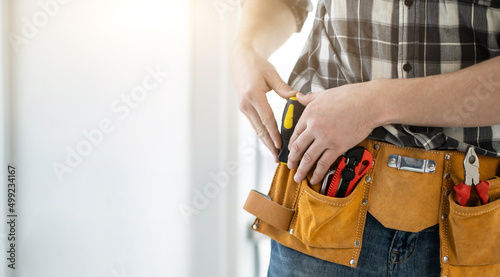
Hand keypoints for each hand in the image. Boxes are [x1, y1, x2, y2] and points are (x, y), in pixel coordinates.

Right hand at [231, 44, 295, 158]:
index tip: (280, 144)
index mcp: (253, 95)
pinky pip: (255, 123)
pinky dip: (262, 133)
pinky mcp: (244, 108)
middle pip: (260, 128)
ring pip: (256, 128)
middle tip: (277, 156)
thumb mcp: (271, 74)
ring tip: (274, 153)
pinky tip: (269, 141)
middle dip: (269, 144)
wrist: (241, 60)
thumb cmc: (257, 65)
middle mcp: (246, 104)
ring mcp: (243, 107)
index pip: (266, 118)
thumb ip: (283, 88)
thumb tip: (295, 97)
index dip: (274, 133)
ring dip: (265, 141)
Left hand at [287, 82, 381, 183]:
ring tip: (298, 177)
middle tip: (290, 166)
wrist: (369, 103)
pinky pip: (324, 163)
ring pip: (308, 158)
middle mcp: (314, 127)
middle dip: (292, 159)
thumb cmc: (350, 96)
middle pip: (298, 147)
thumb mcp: (325, 94)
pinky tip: (313, 179)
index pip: (295, 133)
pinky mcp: (337, 147)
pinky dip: (317, 173)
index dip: (291, 144)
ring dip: (301, 170)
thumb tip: (299, 97)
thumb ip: (309, 98)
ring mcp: (325, 138)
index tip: (291, 150)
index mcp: (309, 114)